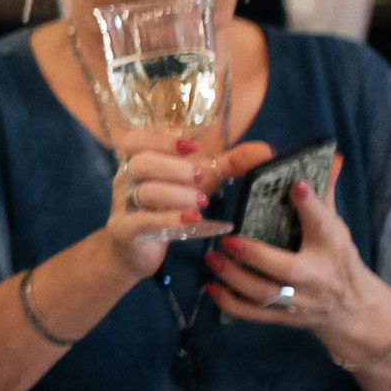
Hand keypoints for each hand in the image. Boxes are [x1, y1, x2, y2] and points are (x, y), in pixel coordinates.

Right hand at [100, 135, 262, 281]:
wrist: (135, 251)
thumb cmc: (166, 208)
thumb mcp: (198, 183)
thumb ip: (228, 165)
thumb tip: (266, 151)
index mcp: (138, 161)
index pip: (137, 140)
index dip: (163, 140)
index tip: (192, 147)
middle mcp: (127, 179)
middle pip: (142, 163)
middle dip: (175, 168)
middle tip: (203, 178)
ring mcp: (123, 205)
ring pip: (146, 192)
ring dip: (177, 195)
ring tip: (201, 203)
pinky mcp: (125, 230)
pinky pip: (144, 221)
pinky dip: (170, 219)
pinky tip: (193, 221)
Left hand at [208, 158, 390, 362]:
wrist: (351, 308)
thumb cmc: (337, 260)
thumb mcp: (335, 227)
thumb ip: (324, 194)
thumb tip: (332, 157)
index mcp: (330, 248)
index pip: (323, 224)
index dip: (310, 205)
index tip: (295, 185)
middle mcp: (314, 277)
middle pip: (286, 270)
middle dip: (255, 255)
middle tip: (227, 239)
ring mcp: (297, 301)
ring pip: (265, 295)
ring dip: (234, 278)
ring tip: (212, 259)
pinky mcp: (282, 317)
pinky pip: (253, 314)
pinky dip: (229, 303)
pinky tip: (210, 286)